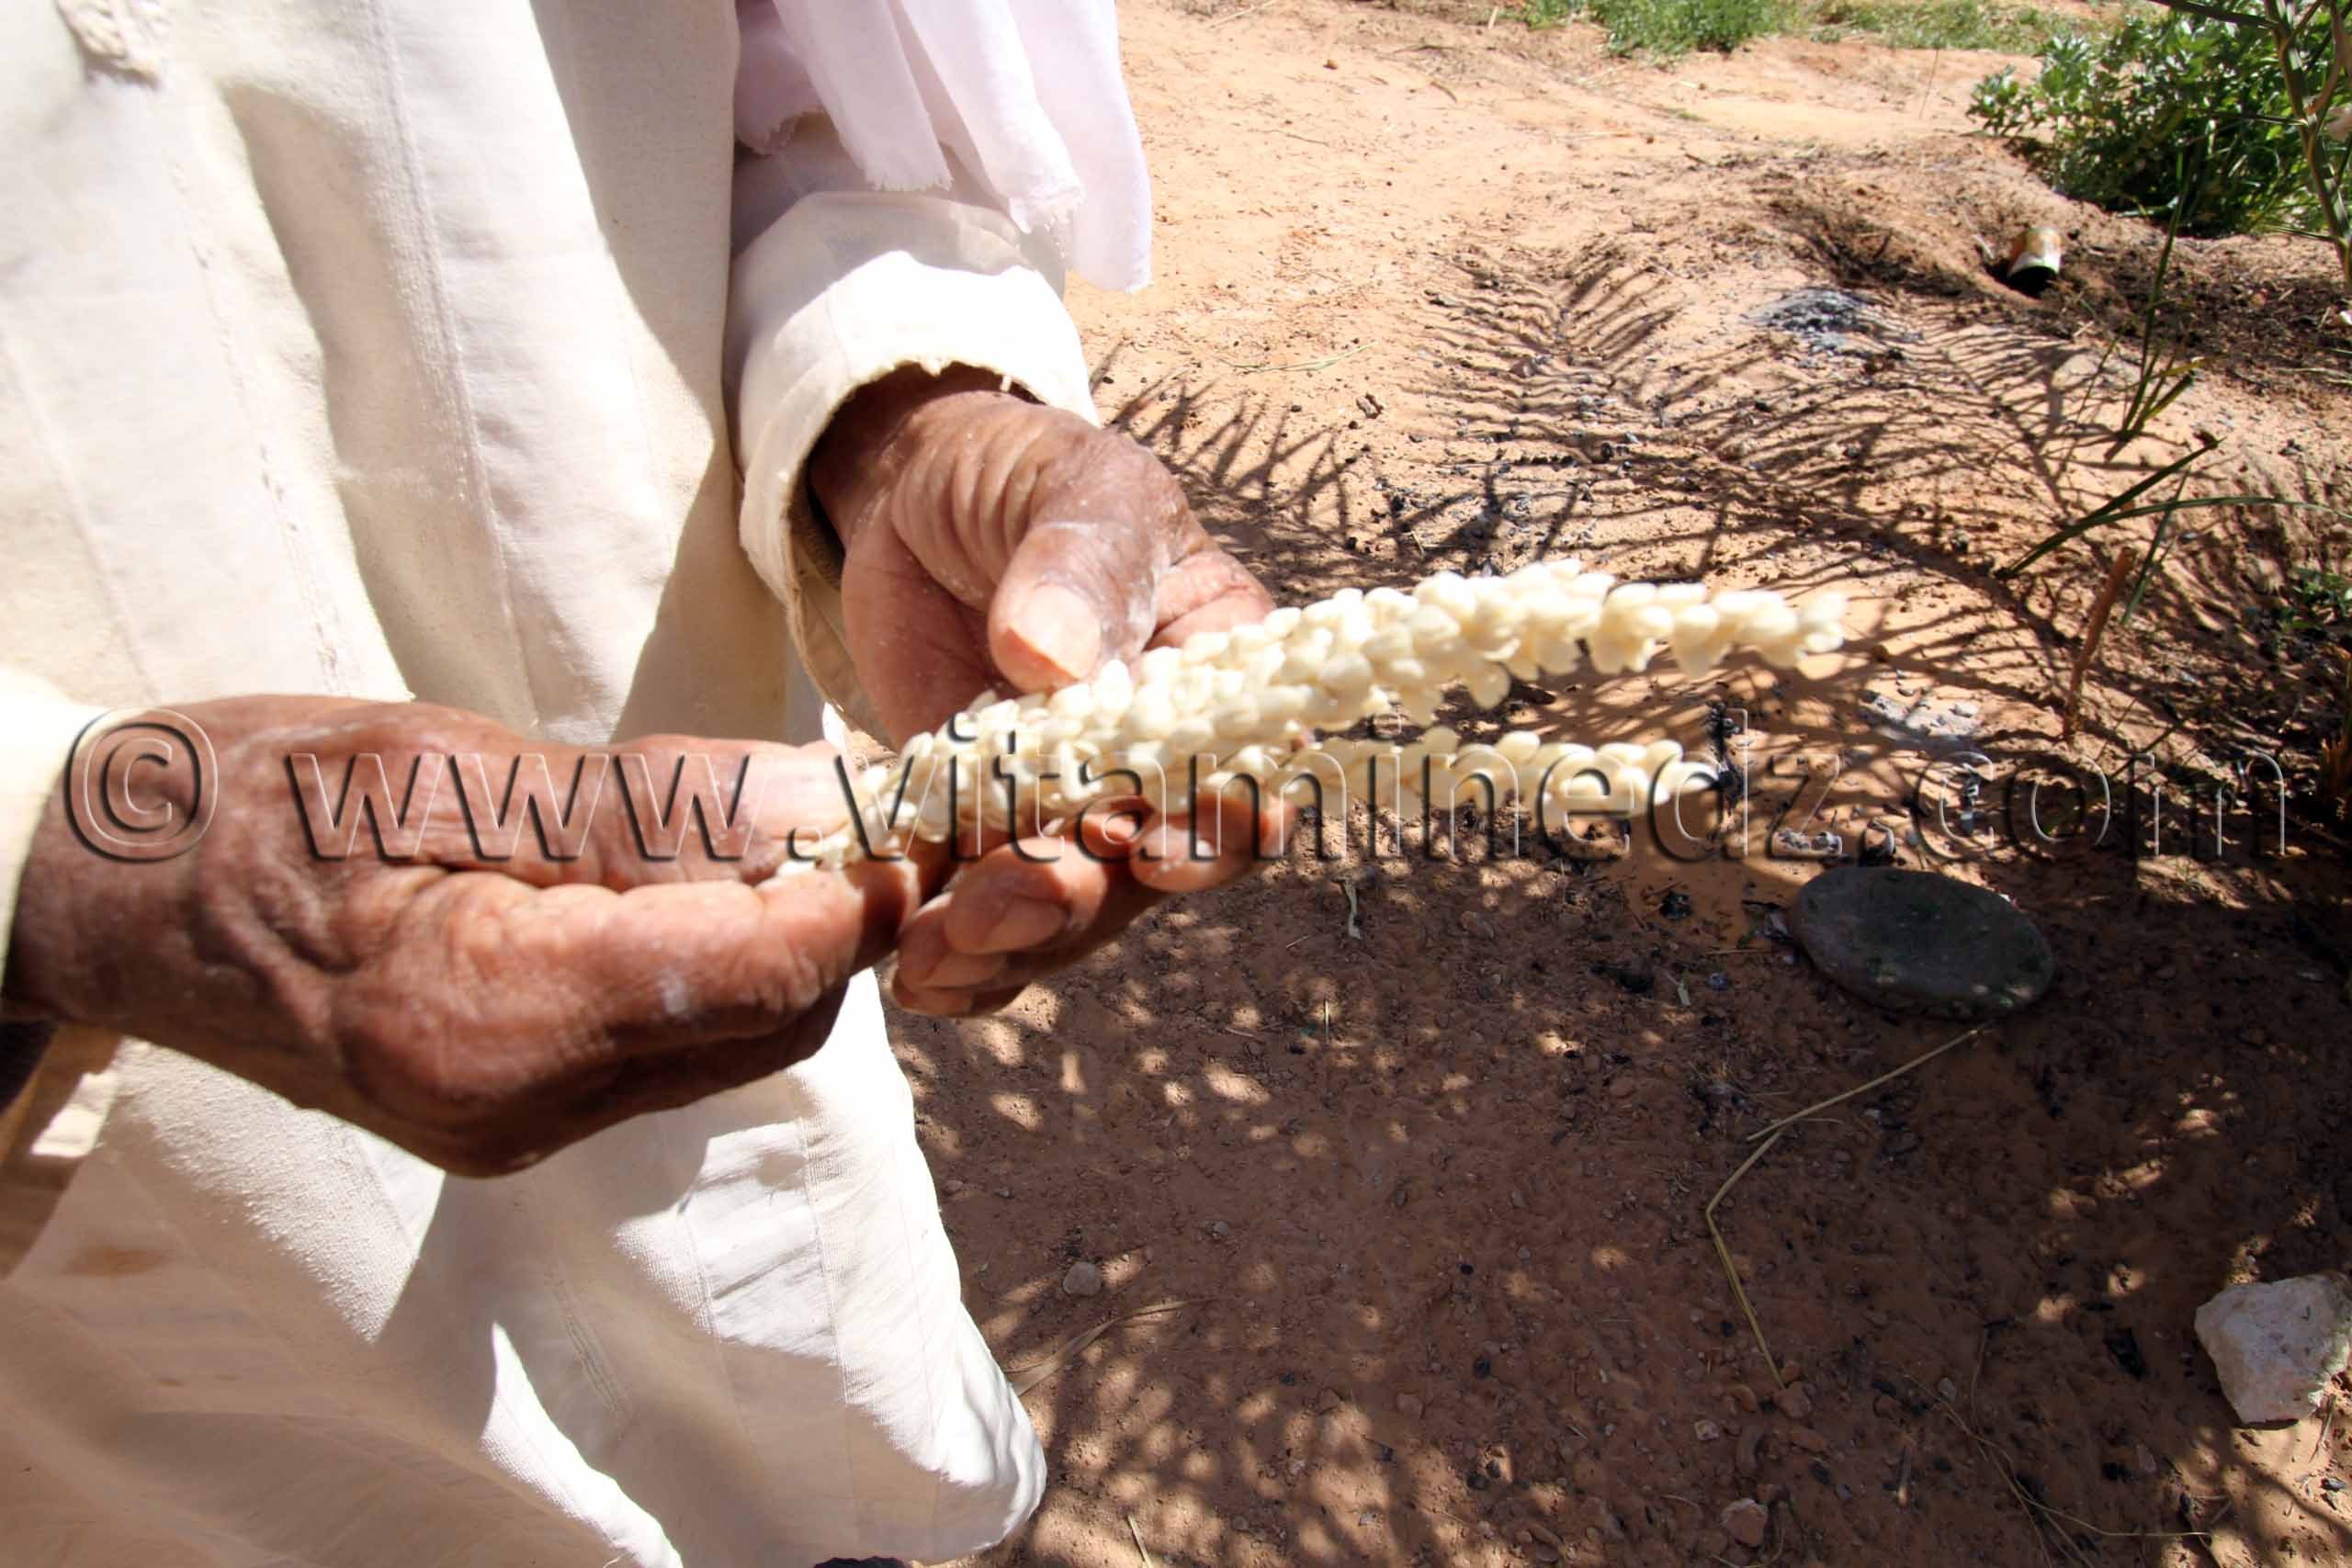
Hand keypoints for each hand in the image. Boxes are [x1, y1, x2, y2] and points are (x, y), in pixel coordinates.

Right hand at [1, 696, 950, 1174]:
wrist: (109, 899)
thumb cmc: (247, 804)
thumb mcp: (442, 766)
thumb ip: (643, 804)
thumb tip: (820, 798)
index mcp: (486, 1018)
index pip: (757, 975)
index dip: (851, 888)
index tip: (890, 802)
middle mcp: (516, 1107)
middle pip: (772, 1022)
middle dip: (826, 910)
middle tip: (823, 793)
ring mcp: (516, 1129)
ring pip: (736, 1039)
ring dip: (774, 934)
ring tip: (738, 818)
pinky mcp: (515, 1118)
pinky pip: (671, 1047)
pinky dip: (709, 962)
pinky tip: (669, 879)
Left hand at [808, 369, 1286, 1014]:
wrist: (912, 497)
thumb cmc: (1022, 474)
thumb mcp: (1067, 486)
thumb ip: (1074, 565)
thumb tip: (1054, 657)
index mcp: (1219, 678)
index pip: (1251, 776)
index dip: (1217, 831)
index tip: (1151, 851)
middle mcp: (1161, 761)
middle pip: (1153, 870)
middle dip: (1084, 901)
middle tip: (1000, 903)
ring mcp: (1071, 807)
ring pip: (1070, 910)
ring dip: (1011, 943)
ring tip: (935, 953)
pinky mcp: (984, 833)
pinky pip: (987, 917)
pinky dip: (957, 959)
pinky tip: (913, 977)